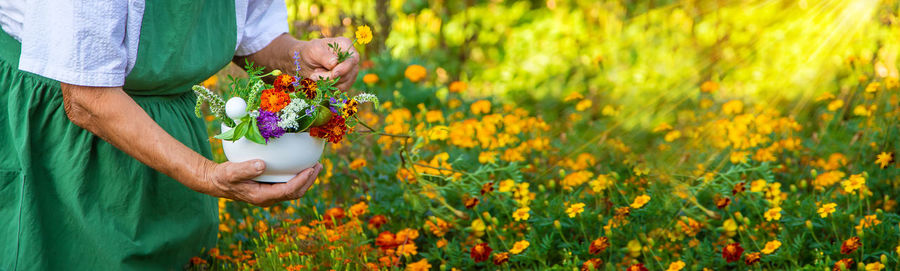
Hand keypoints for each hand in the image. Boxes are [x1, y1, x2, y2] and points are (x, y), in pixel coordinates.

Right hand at [207, 160, 322, 206]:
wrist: (217, 182)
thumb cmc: (224, 176)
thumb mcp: (231, 171)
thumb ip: (245, 169)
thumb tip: (262, 165)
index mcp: (261, 196)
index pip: (287, 191)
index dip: (301, 181)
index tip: (310, 169)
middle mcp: (268, 198)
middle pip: (295, 193)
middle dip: (309, 181)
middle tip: (318, 166)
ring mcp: (270, 195)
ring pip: (294, 191)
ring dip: (306, 180)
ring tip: (315, 165)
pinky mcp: (270, 189)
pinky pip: (288, 186)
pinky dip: (298, 178)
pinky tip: (302, 166)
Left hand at [294, 37, 359, 89]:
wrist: (306, 62)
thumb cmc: (310, 52)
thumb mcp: (314, 50)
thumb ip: (324, 56)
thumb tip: (335, 63)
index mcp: (346, 46)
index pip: (353, 59)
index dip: (345, 68)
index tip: (334, 74)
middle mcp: (351, 59)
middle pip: (348, 73)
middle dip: (330, 76)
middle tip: (315, 73)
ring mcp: (350, 71)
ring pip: (345, 83)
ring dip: (328, 82)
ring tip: (316, 75)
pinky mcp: (346, 82)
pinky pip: (342, 89)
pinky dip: (330, 88)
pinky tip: (321, 81)